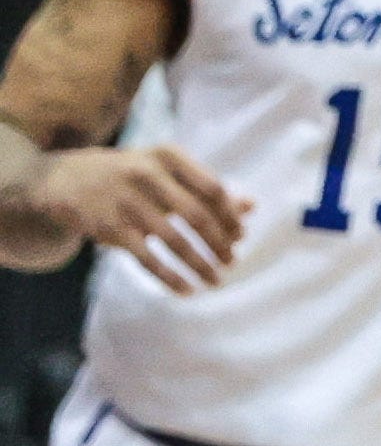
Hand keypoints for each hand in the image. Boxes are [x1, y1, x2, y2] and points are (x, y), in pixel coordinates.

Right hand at [22, 146, 246, 292]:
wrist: (63, 179)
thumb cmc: (129, 174)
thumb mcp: (164, 170)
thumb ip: (204, 187)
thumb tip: (251, 206)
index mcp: (169, 156)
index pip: (212, 188)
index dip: (230, 214)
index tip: (241, 235)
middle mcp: (149, 176)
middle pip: (197, 215)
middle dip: (220, 242)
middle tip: (232, 260)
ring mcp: (128, 203)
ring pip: (175, 240)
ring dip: (200, 263)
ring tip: (215, 279)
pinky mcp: (111, 229)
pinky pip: (147, 258)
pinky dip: (169, 276)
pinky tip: (185, 289)